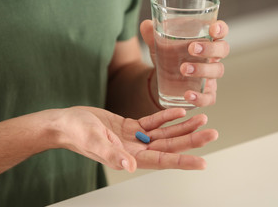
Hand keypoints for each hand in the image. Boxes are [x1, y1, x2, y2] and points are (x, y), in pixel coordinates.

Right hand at [56, 107, 217, 171]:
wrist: (66, 122)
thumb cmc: (76, 133)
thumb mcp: (93, 141)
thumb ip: (111, 155)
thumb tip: (130, 167)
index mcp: (129, 157)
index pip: (161, 161)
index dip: (182, 161)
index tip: (202, 162)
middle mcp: (135, 149)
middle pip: (169, 146)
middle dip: (190, 140)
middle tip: (211, 132)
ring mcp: (134, 138)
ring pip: (164, 133)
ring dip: (182, 127)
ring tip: (201, 117)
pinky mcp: (130, 126)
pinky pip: (152, 122)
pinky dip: (165, 117)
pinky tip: (178, 111)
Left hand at [140, 20, 229, 106]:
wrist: (165, 80)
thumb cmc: (169, 56)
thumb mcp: (159, 44)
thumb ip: (152, 34)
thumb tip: (146, 25)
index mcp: (206, 40)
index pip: (220, 30)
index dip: (220, 28)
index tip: (212, 29)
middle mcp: (213, 57)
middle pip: (223, 49)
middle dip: (210, 49)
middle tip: (191, 48)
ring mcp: (211, 76)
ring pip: (217, 71)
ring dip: (202, 69)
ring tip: (183, 69)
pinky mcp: (207, 93)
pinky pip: (209, 97)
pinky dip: (200, 97)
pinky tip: (187, 94)